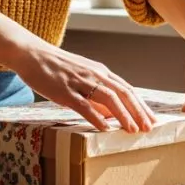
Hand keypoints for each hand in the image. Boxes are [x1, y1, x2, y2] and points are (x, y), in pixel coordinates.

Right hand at [10, 42, 156, 132]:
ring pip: (108, 98)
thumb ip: (96, 94)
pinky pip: (83, 104)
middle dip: (138, 112)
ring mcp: (79, 82)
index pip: (127, 89)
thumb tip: (112, 114)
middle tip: (149, 128)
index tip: (152, 120)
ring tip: (132, 130)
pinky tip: (104, 128)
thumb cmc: (57, 68)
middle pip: (123, 93)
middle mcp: (94, 75)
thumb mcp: (82, 77)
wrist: (32, 54)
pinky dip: (96, 116)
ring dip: (123, 115)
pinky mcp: (64, 90)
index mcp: (100, 71)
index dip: (141, 106)